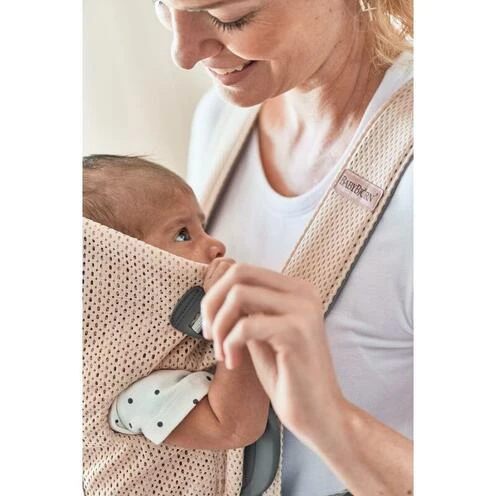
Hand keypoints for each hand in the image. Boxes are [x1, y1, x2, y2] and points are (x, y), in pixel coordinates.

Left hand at [200, 263, 344, 444]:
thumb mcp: (262, 333)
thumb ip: (247, 310)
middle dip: (212, 303)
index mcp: (296, 289)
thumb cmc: (288, 377)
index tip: (211, 326)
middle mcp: (303, 292)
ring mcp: (302, 309)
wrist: (319, 414)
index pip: (243, 271)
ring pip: (238, 294)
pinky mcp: (296, 331)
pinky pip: (245, 325)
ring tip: (223, 353)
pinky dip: (230, 344)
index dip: (216, 294)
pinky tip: (234, 364)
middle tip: (210, 335)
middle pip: (239, 273)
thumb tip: (216, 293)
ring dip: (221, 326)